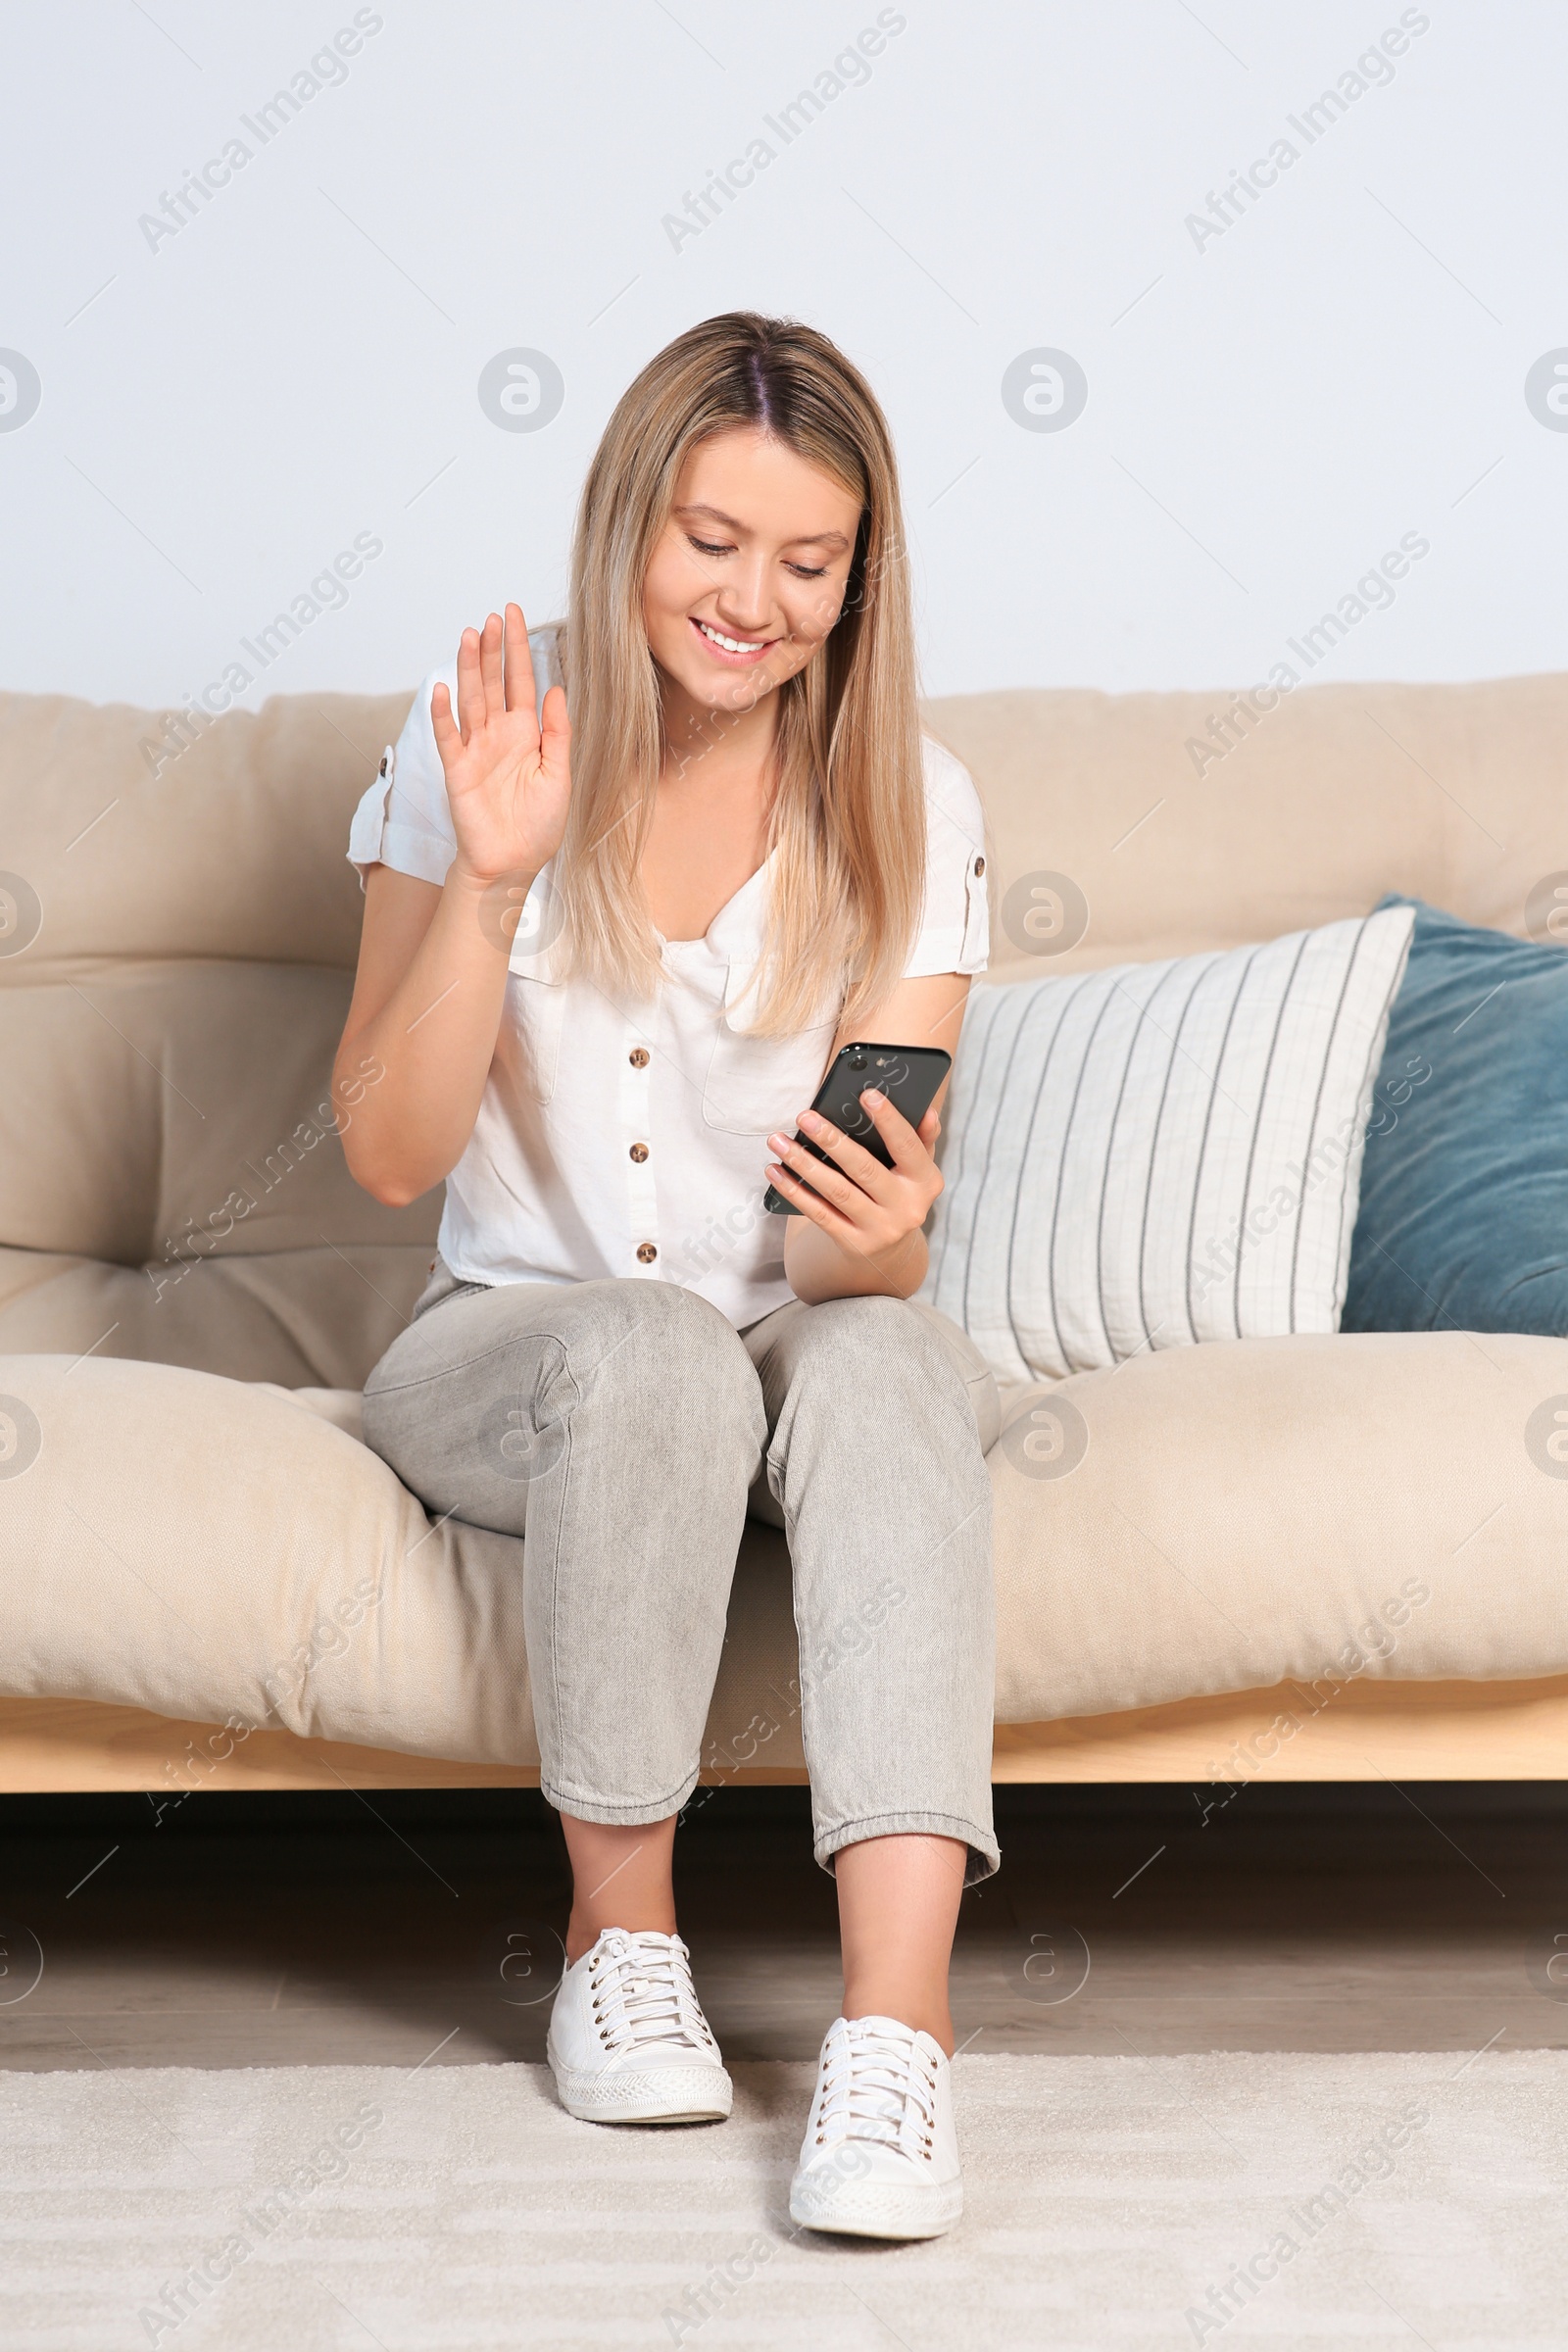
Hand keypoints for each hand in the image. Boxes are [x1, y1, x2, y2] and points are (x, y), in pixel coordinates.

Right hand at [430, 604, 570, 888]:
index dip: (519, 649)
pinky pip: (449, 737)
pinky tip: (441, 688)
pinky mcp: (458, 770)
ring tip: (470, 637)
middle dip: (493, 650)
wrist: (514, 862)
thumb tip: (557, 688)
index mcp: (526, 733)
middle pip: (493, 683)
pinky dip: (443, 714)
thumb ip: (557, 733)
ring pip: (471, 700)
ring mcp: (476, 749)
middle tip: (493, 617)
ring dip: (469, 669)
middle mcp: (499, 735)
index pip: (521, 681)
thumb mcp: (560, 775)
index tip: (515, 614)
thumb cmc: (538, 825)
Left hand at [765, 1088, 942, 1270]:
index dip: (890, 1120)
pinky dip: (794, 1191)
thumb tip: (926, 1110)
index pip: (908, 1146)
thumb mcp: (917, 1168)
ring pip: (836, 1191)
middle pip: (864, 1169)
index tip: (867, 1094)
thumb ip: (922, 1138)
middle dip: (831, 1140)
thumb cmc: (899, 1192)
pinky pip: (819, 1214)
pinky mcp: (853, 1243)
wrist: (888, 1250)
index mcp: (925, 1182)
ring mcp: (879, 1229)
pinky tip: (776, 1171)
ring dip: (803, 1164)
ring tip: (779, 1141)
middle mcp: (906, 1208)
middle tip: (805, 1117)